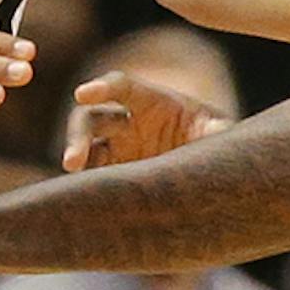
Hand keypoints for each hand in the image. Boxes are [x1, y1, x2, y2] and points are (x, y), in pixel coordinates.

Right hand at [63, 70, 230, 172]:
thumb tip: (218, 133)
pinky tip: (82, 203)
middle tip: (71, 162)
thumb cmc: (210, 135)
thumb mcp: (218, 129)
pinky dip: (84, 188)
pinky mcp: (113, 174)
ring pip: (84, 151)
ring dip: (74, 163)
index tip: (82, 94)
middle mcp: (125, 123)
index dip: (101, 88)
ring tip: (73, 186)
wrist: (204, 165)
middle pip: (90, 119)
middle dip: (77, 136)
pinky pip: (91, 179)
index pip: (120, 86)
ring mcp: (116, 149)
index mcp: (149, 101)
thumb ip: (217, 129)